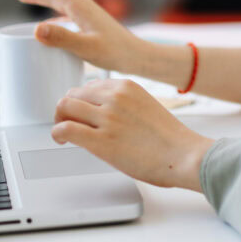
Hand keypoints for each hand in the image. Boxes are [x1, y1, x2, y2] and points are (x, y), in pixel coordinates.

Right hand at [13, 0, 143, 74]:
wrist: (137, 57)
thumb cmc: (116, 52)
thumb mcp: (87, 47)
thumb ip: (62, 38)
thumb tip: (37, 28)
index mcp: (82, 6)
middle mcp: (82, 6)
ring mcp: (85, 15)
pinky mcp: (87, 25)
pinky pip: (64, 12)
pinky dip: (50, 10)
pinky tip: (43, 23)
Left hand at [52, 78, 214, 189]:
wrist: (183, 155)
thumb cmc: (169, 139)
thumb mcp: (146, 106)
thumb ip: (124, 105)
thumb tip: (102, 114)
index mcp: (127, 87)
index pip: (89, 86)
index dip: (81, 101)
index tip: (81, 112)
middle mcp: (115, 97)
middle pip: (73, 94)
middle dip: (67, 109)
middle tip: (69, 123)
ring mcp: (107, 118)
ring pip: (64, 107)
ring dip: (59, 120)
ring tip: (65, 133)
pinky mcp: (101, 140)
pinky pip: (65, 129)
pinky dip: (57, 134)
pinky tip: (63, 141)